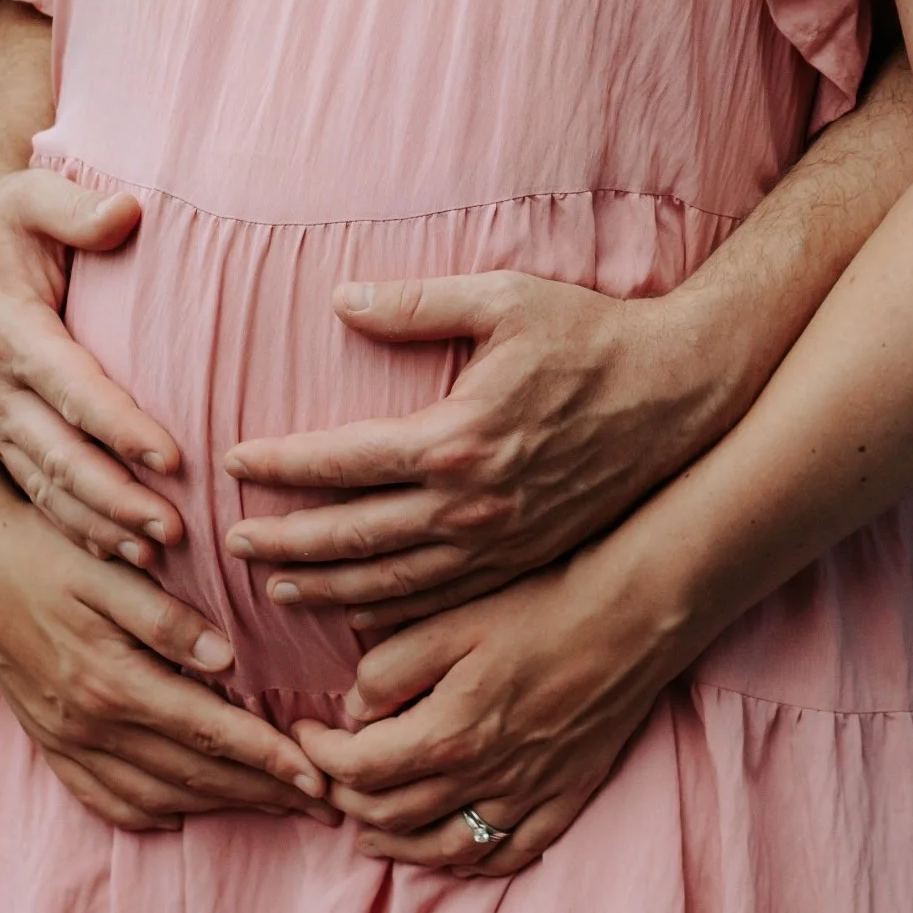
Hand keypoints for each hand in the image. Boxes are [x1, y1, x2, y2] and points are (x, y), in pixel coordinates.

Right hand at [0, 163, 184, 564]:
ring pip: (47, 484)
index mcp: (8, 330)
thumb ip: (76, 206)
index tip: (174, 456)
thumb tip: (126, 210)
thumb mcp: (31, 194)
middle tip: (175, 528)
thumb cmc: (3, 215)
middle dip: (117, 497)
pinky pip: (38, 490)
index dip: (121, 425)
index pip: (72, 387)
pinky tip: (123, 552)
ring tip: (158, 553)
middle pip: (60, 454)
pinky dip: (78, 525)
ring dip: (101, 523)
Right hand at [0, 483, 338, 831]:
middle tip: (327, 805)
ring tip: (278, 806)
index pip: (211, 732)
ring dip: (222, 806)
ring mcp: (69, 742)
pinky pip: (109, 800)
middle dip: (265, 794)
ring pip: (159, 795)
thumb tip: (225, 658)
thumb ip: (166, 618)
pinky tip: (188, 811)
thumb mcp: (109, 571)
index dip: (271, 759)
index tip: (321, 780)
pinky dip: (155, 812)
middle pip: (195, 775)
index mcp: (114, 682)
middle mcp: (92, 725)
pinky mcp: (54, 745)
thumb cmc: (48, 553)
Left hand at [221, 272, 751, 628]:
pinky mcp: (525, 558)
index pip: (342, 461)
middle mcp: (472, 503)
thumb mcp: (504, 298)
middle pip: (353, 537)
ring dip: (328, 587)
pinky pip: (443, 598)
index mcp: (456, 436)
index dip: (280, 466)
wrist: (682, 393)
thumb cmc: (592, 335)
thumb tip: (337, 300)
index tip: (233, 463)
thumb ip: (414, 303)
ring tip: (276, 588)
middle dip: (285, 541)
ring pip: (393, 582)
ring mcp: (500, 541)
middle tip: (230, 544)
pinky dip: (391, 612)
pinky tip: (358, 613)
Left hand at [293, 556, 692, 874]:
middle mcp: (484, 778)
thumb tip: (357, 710)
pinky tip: (453, 853)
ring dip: (396, 847)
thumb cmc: (543, 606)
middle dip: (346, 799)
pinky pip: (510, 853)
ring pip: (444, 849)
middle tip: (328, 775)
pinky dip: (471, 863)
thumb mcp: (451, 621)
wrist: (633, 616)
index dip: (319, 752)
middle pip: (391, 816)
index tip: (306, 729)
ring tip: (370, 834)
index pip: (358, 768)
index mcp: (448, 734)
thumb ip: (389, 669)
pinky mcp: (565, 796)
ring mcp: (527, 795)